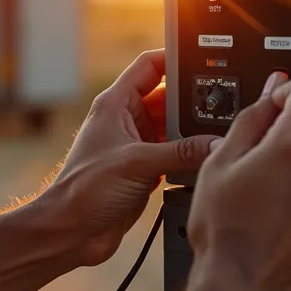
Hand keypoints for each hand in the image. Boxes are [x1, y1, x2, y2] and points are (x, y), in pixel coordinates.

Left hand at [40, 50, 220, 267]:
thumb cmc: (83, 191)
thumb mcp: (136, 163)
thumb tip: (213, 143)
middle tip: (220, 107)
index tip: (204, 58)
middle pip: (169, 99)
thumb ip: (179, 152)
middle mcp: (126, 121)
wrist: (70, 232)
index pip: (149, 66)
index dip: (174, 58)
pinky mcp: (144, 169)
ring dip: (191, 134)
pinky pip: (174, 154)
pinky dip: (188, 157)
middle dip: (192, 103)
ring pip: (174, 128)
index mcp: (115, 104)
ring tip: (213, 137)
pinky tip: (202, 161)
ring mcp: (136, 145)